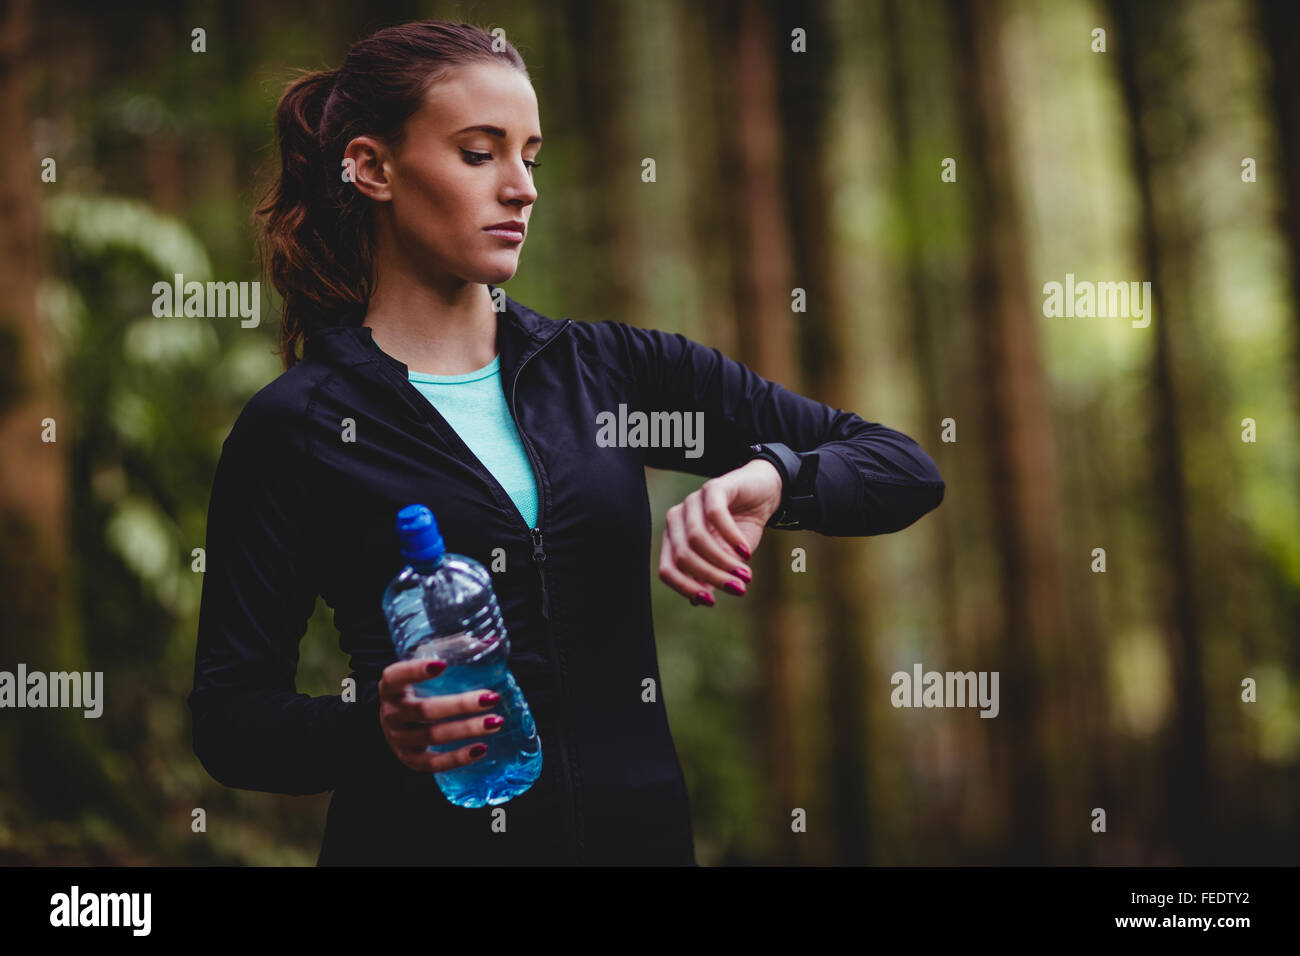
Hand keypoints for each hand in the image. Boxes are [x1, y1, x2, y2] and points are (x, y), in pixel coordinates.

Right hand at [378, 659, 503, 772]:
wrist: (396, 724)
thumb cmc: (417, 690)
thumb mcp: (424, 672)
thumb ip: (453, 654)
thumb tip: (492, 642)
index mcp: (390, 688)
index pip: (395, 677)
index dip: (415, 670)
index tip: (442, 664)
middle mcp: (391, 714)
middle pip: (424, 710)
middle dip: (460, 705)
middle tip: (491, 698)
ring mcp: (398, 739)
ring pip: (432, 736)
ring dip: (466, 730)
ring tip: (495, 722)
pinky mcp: (409, 759)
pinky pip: (433, 763)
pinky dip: (457, 758)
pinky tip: (481, 749)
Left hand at [657, 458, 783, 606]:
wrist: (764, 494)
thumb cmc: (741, 528)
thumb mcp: (726, 558)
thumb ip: (709, 576)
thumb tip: (697, 601)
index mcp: (673, 539)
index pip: (667, 569)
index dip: (686, 588)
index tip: (711, 602)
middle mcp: (676, 519)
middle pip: (683, 556)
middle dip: (712, 576)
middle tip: (738, 589)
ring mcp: (692, 501)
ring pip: (697, 538)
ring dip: (723, 561)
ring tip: (746, 574)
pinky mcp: (713, 487)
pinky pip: (715, 515)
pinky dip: (731, 537)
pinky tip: (745, 552)